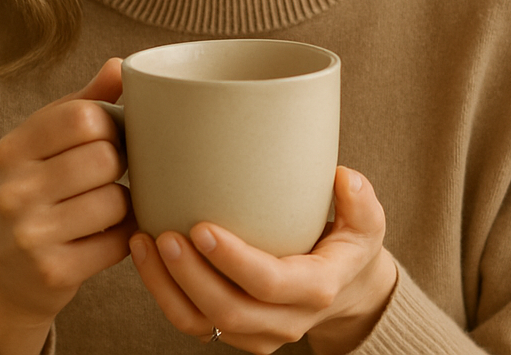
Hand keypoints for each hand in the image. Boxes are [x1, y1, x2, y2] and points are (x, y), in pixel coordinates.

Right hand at [0, 59, 132, 354]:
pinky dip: (123, 236)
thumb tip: (119, 65)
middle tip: (111, 174)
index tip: (109, 137)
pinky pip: (118, 242)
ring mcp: (30, 234)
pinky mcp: (53, 272)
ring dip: (123, 204)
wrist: (0, 273)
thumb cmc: (34, 194)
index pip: (84, 116)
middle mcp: (14, 190)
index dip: (111, 124)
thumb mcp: (43, 146)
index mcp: (12, 149)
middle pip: (105, 158)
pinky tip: (106, 234)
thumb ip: (82, 104)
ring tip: (106, 206)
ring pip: (115, 200)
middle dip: (120, 165)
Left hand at [128, 166, 398, 354]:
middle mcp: (286, 320)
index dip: (233, 260)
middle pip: (228, 310)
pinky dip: (165, 295)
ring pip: (202, 324)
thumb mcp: (367, 222)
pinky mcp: (235, 334)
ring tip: (143, 243)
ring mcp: (258, 333)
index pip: (269, 283)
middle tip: (162, 235)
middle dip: (189, 277)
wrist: (347, 290)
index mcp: (317, 289)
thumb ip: (360, 201)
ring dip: (167, 288)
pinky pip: (193, 323)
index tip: (202, 227)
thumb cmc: (350, 244)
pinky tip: (146, 258)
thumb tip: (343, 177)